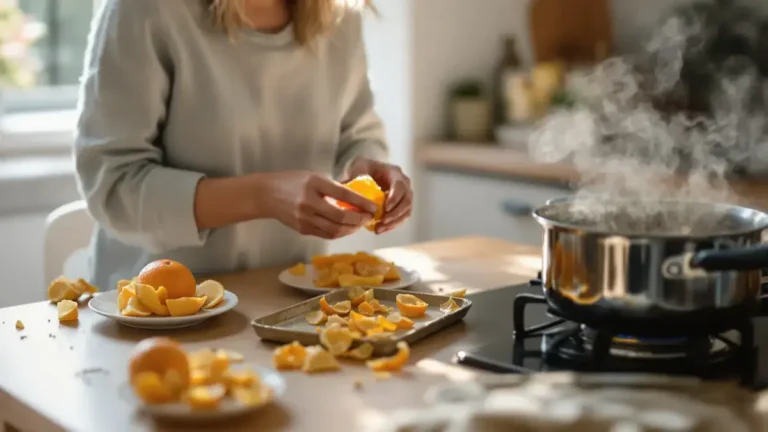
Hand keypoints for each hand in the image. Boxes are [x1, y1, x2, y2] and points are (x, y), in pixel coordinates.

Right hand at [259, 171, 376, 238]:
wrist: (265, 194)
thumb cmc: (292, 182)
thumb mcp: (313, 177)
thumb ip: (332, 187)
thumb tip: (356, 198)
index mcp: (313, 184)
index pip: (343, 195)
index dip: (362, 203)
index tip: (373, 206)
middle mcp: (309, 203)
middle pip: (341, 217)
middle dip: (359, 219)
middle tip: (369, 217)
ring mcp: (305, 218)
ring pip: (335, 230)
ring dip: (351, 229)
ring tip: (360, 224)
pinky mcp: (303, 229)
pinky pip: (326, 234)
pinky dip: (340, 233)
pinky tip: (347, 228)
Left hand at [346, 158, 412, 233]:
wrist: (365, 172)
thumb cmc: (361, 168)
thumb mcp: (357, 168)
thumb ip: (354, 176)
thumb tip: (347, 188)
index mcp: (394, 172)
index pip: (400, 186)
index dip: (395, 198)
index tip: (385, 209)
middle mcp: (403, 184)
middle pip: (407, 200)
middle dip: (396, 214)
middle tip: (382, 222)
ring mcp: (403, 196)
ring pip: (406, 211)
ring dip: (394, 222)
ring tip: (379, 229)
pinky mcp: (400, 206)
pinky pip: (401, 218)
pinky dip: (392, 225)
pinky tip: (380, 229)